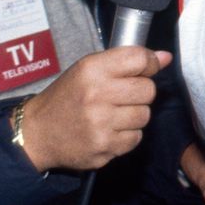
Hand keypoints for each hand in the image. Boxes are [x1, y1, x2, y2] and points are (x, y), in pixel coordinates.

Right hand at [18, 47, 170, 171]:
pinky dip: (127, 135)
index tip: (147, 68)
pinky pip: (136, 138)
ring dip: (134, 115)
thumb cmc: (67, 97)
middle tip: (123, 96)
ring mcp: (100, 124)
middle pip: (148, 90)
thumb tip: (165, 57)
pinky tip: (109, 130)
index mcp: (91, 70)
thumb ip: (125, 61)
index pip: (139, 59)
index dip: (150, 63)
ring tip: (113, 114)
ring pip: (144, 115)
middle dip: (140, 92)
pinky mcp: (104, 147)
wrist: (39, 132)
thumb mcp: (87, 70)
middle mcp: (96, 95)